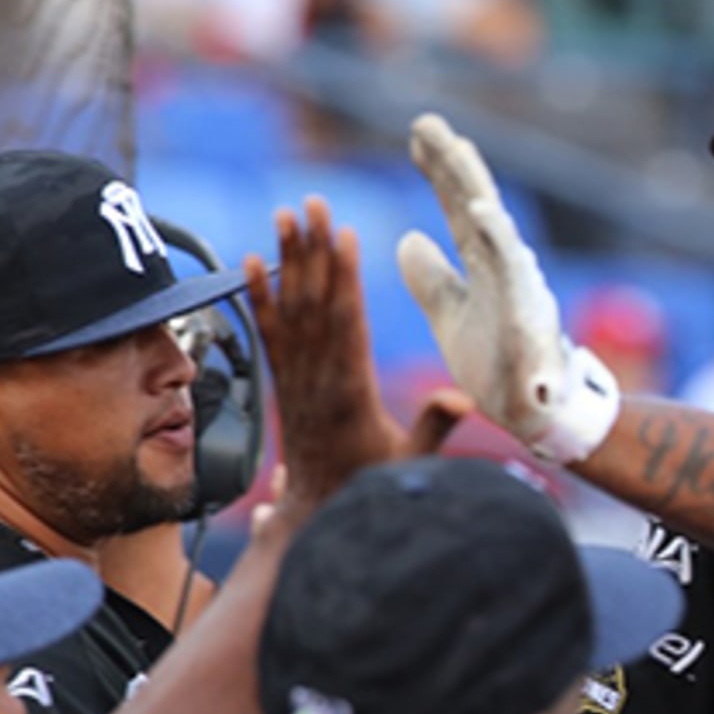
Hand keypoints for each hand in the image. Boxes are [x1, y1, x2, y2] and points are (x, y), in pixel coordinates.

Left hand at [245, 197, 470, 506]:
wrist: (316, 510)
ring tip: (285, 215)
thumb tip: (461, 398)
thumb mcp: (411, 462)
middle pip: (315, 303)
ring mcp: (296, 377)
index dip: (344, 278)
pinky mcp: (282, 381)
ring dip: (288, 260)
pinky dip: (260, 296)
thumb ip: (433, 428)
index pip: (348, 323)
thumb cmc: (369, 484)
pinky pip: (268, 332)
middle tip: (312, 204)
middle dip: (314, 251)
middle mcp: (318, 378)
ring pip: (291, 309)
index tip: (343, 237)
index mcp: (351, 391)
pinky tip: (252, 262)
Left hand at [396, 114, 620, 462]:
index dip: (438, 173)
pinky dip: (498, 238)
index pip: (457, 209)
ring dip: (474, 188)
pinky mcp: (526, 314)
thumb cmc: (498, 366)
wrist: (530, 414)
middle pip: (474, 204)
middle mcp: (503, 267)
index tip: (417, 136)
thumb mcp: (451, 316)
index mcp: (483, 267)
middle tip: (427, 122)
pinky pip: (511, 271)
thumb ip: (431, 280)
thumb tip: (406, 240)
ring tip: (454, 151)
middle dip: (452, 163)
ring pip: (495, 227)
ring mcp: (518, 287)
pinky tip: (479, 209)